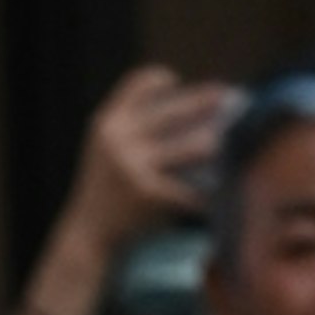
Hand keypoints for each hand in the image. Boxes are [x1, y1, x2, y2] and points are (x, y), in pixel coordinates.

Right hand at [73, 63, 234, 250]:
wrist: (85, 235)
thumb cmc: (103, 188)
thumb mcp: (104, 147)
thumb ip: (133, 124)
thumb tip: (190, 102)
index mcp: (108, 121)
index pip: (141, 82)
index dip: (162, 79)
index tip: (178, 84)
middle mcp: (118, 138)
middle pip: (176, 108)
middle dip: (206, 100)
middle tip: (229, 97)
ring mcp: (133, 166)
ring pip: (191, 146)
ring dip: (214, 145)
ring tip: (225, 145)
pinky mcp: (147, 194)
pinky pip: (187, 188)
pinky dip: (204, 192)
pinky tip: (217, 192)